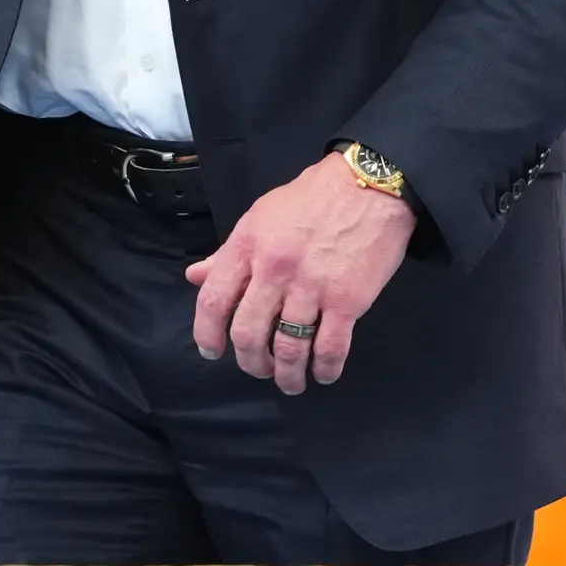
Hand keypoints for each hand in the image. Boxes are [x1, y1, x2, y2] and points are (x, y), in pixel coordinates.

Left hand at [186, 150, 413, 390]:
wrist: (369, 184)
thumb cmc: (312, 198)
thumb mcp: (261, 216)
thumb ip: (228, 252)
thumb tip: (196, 277)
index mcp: (248, 245)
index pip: (214, 301)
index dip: (207, 334)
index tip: (212, 351)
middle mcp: (274, 269)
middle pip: (248, 334)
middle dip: (250, 362)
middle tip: (258, 368)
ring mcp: (312, 286)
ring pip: (288, 348)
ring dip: (286, 375)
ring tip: (290, 382)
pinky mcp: (348, 300)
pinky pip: (330, 348)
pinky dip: (325, 369)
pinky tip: (324, 373)